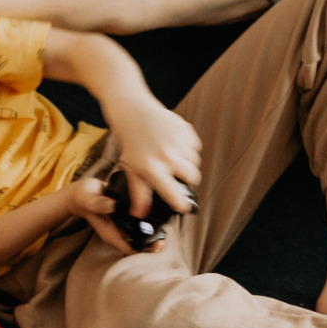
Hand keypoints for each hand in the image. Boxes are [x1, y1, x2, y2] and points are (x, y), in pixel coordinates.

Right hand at [62, 176, 161, 254]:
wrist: (81, 193)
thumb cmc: (83, 198)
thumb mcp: (88, 199)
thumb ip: (98, 204)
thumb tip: (112, 205)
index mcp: (110, 233)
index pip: (129, 249)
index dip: (143, 249)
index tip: (155, 243)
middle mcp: (117, 232)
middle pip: (137, 245)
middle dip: (151, 244)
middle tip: (163, 238)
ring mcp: (122, 225)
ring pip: (139, 236)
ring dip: (151, 234)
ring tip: (163, 228)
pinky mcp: (125, 217)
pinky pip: (138, 225)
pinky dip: (148, 223)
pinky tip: (157, 215)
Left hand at [100, 96, 201, 219]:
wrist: (133, 113)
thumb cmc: (131, 144)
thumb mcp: (131, 170)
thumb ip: (138, 193)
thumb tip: (140, 214)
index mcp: (152, 168)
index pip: (173, 194)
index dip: (181, 203)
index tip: (184, 206)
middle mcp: (166, 156)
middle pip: (192, 177)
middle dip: (188, 179)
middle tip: (178, 176)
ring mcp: (177, 141)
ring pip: (195, 162)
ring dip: (188, 163)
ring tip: (175, 159)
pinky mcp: (184, 130)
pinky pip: (196, 147)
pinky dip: (189, 149)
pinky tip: (177, 146)